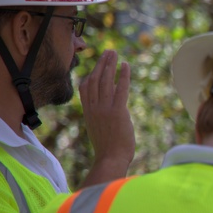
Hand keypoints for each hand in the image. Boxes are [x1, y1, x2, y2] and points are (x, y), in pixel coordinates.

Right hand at [79, 50, 134, 186]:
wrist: (110, 160)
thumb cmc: (108, 150)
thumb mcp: (100, 131)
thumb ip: (102, 118)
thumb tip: (110, 114)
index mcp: (88, 113)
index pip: (85, 89)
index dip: (91, 75)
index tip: (97, 65)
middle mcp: (94, 108)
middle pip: (95, 80)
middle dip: (102, 64)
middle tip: (108, 52)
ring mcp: (104, 109)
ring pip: (106, 81)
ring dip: (110, 65)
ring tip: (115, 53)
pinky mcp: (117, 112)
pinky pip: (120, 89)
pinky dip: (123, 75)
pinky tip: (126, 66)